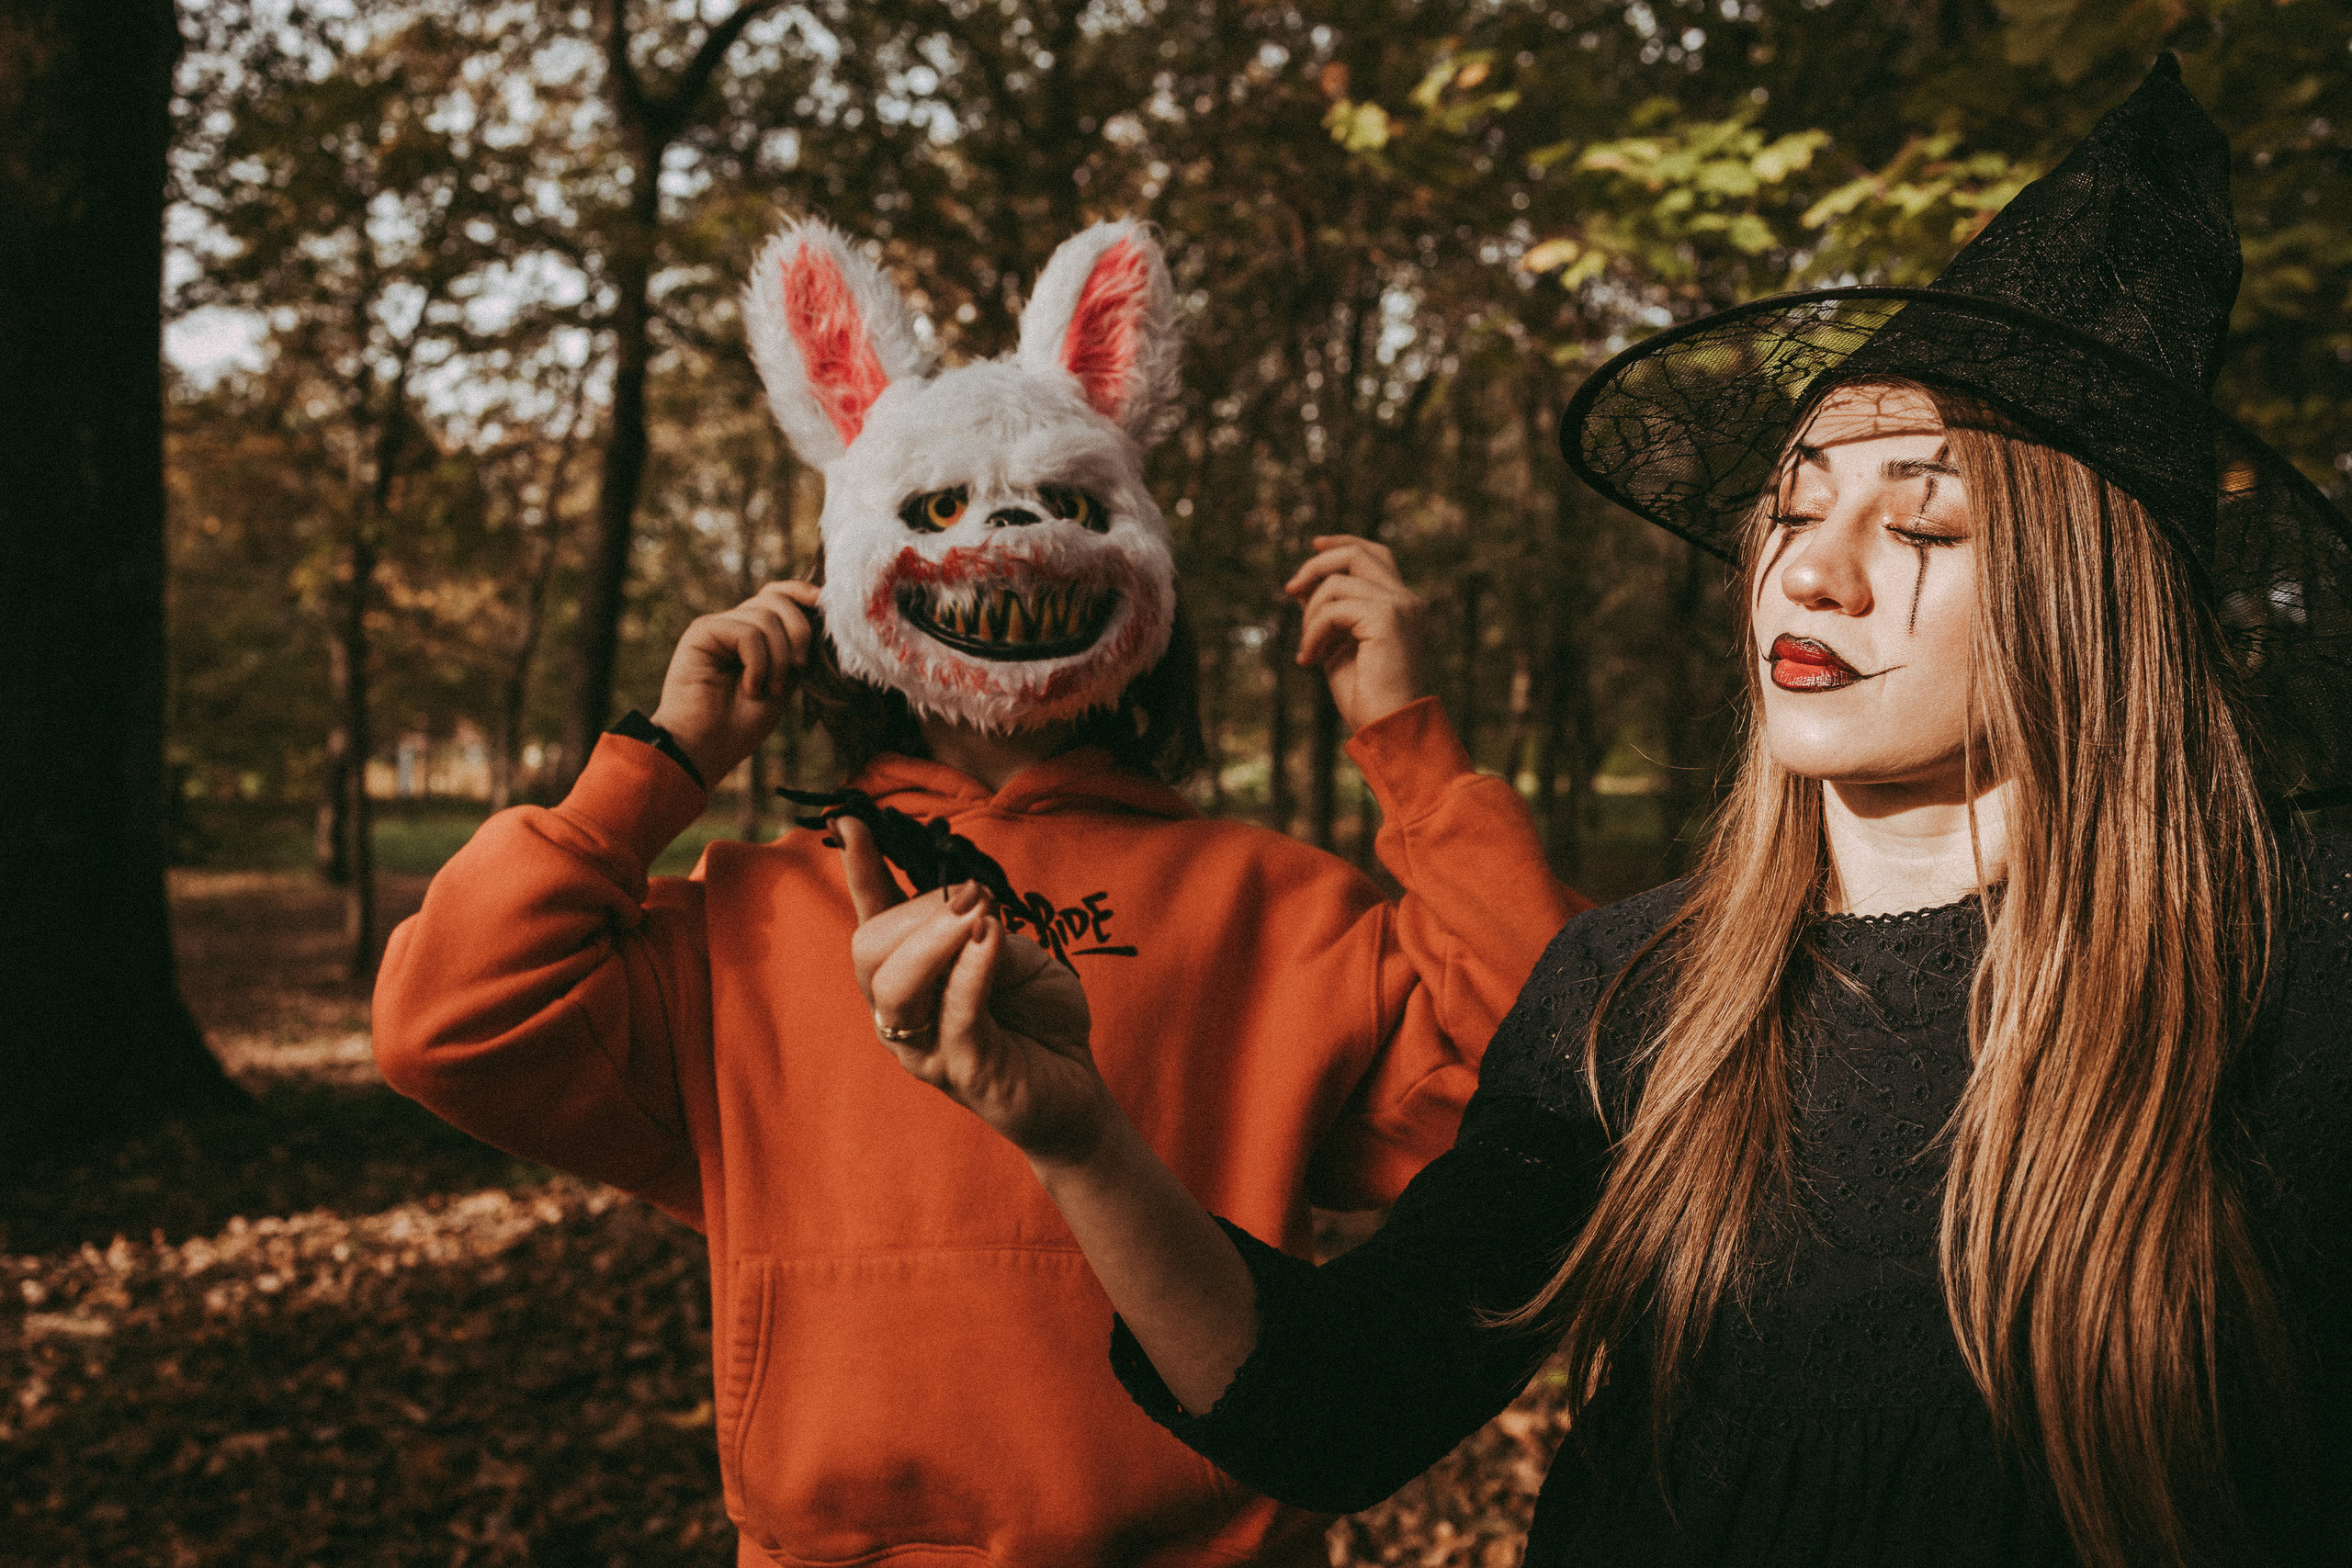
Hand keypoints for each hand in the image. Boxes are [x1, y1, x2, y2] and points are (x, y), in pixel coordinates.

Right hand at [649, 580, 821, 783]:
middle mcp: (733, 624)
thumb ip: (794, 648)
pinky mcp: (702, 632)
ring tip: (768, 689)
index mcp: (753, 633)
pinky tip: (750, 687)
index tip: (824, 602)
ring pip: (766, 617)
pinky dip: (758, 664)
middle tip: (799, 667)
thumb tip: (818, 615)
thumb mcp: (783, 681)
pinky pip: (748, 634)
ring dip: (778, 659)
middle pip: (776, 599)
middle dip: (799, 631)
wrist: (707, 747)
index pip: (779, 595)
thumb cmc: (742, 723)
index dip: (802, 593)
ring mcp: (717, 626)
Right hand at [839, 817, 1112, 1165]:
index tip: (851, 819)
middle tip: (975, 893)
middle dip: (916, 912)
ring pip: (896, 986)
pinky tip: (989, 940)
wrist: (1075, 1089)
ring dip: (935, 938)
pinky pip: (954, 1015)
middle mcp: (900, 1011)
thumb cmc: (1040, 1018)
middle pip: (870, 949)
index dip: (859, 867)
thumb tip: (968, 911)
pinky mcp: (963, 1071)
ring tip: (978, 913)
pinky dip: (970, 971)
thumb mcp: (1017, 956)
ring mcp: (924, 1046)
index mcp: (909, 974)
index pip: (871, 916)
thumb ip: (984, 933)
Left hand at [1284, 535, 1427, 732]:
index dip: (1343, 543)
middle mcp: (1406, 599)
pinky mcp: (1388, 618)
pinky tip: (1310, 659)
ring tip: (1309, 650)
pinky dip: (1313, 632)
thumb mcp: (1338, 646)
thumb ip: (1327, 614)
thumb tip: (1301, 587)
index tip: (1313, 545)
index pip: (1375, 554)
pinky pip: (1333, 609)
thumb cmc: (1367, 696)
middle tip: (1289, 590)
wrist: (1390, 728)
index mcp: (1401, 604)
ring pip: (1337, 582)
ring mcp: (1399, 606)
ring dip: (1310, 615)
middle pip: (1356, 554)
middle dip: (1315, 566)